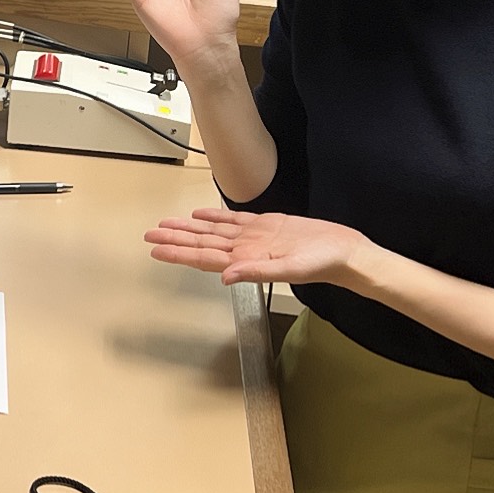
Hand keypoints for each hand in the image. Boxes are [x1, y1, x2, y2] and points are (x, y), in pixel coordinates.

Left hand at [144, 207, 372, 287]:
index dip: (179, 253)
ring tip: (166, 223)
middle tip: (149, 234)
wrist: (344, 252)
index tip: (155, 249)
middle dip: (175, 239)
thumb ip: (256, 273)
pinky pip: (233, 221)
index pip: (203, 257)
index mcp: (246, 261)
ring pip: (212, 231)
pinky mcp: (265, 225)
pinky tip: (199, 215)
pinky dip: (214, 217)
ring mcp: (253, 237)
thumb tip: (223, 277)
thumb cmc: (321, 264)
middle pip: (202, 243)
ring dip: (189, 228)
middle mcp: (244, 250)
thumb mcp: (289, 270)